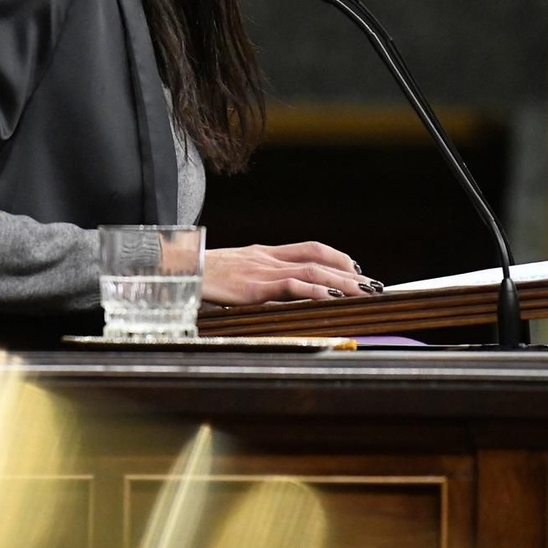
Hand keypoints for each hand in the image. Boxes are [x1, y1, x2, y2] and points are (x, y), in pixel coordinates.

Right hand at [201, 241, 377, 305]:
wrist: (173, 269)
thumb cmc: (198, 275)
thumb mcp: (232, 273)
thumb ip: (254, 279)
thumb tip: (272, 292)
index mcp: (263, 253)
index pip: (310, 248)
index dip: (337, 257)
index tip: (356, 269)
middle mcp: (267, 258)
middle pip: (319, 259)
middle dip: (350, 273)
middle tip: (374, 285)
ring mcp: (261, 271)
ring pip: (312, 270)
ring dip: (343, 282)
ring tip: (365, 292)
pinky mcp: (252, 287)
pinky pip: (290, 286)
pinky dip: (315, 291)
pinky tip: (332, 299)